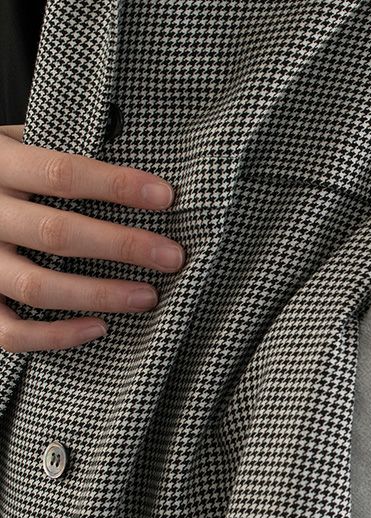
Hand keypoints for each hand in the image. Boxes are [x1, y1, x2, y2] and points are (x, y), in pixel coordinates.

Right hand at [0, 123, 185, 352]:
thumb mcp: (14, 145)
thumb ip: (56, 155)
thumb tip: (133, 169)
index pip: (61, 174)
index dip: (116, 186)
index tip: (165, 197)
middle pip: (56, 233)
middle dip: (123, 246)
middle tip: (172, 257)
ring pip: (36, 286)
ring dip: (99, 295)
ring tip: (148, 297)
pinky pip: (11, 331)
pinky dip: (55, 336)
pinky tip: (99, 327)